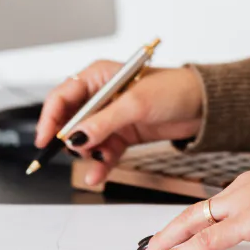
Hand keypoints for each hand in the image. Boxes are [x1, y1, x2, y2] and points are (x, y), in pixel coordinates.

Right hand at [36, 63, 203, 185]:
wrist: (204, 106)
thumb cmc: (174, 90)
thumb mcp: (135, 105)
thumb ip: (103, 122)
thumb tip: (75, 136)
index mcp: (98, 76)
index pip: (62, 96)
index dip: (49, 118)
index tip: (45, 139)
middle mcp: (101, 95)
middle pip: (70, 120)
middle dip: (71, 139)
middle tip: (77, 151)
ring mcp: (111, 116)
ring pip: (87, 140)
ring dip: (88, 155)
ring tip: (95, 164)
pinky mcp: (123, 134)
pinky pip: (103, 151)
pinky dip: (100, 163)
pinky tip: (97, 174)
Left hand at [140, 153, 249, 249]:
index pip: (220, 202)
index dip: (198, 217)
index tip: (183, 227)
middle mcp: (246, 186)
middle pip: (199, 209)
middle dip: (172, 227)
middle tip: (151, 242)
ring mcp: (244, 201)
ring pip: (196, 221)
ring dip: (170, 239)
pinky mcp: (249, 220)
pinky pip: (209, 239)